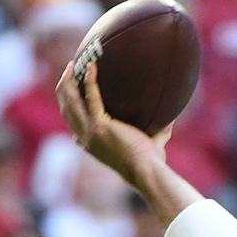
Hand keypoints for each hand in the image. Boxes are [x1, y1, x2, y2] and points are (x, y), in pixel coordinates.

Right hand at [55, 60, 172, 191]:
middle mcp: (87, 139)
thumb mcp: (148, 146)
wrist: (147, 172)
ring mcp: (90, 133)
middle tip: (71, 70)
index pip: (74, 125)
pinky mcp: (99, 126)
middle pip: (66, 110)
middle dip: (64, 88)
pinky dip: (90, 81)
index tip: (73, 90)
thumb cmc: (150, 164)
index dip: (69, 106)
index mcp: (92, 145)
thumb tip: (172, 119)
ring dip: (68, 81)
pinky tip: (92, 66)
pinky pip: (91, 97)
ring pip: (70, 102)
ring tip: (74, 64)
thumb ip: (157, 133)